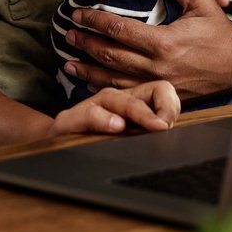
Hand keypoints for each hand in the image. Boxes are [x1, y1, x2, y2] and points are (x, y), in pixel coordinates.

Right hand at [50, 81, 179, 136]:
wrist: (57, 141)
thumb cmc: (97, 138)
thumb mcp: (129, 135)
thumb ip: (150, 130)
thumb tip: (173, 134)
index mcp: (133, 100)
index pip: (161, 90)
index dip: (170, 106)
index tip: (170, 127)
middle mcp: (115, 98)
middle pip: (145, 92)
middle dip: (162, 108)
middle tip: (165, 127)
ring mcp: (93, 106)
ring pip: (118, 99)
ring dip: (137, 112)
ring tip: (151, 125)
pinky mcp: (72, 119)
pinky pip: (89, 113)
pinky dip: (103, 119)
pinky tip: (115, 126)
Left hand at [63, 0, 231, 100]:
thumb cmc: (220, 30)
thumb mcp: (200, 2)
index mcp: (164, 42)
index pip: (119, 29)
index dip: (95, 21)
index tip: (78, 14)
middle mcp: (157, 67)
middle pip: (110, 55)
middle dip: (85, 44)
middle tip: (68, 35)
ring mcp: (158, 85)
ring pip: (114, 80)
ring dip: (88, 71)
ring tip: (68, 63)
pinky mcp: (162, 96)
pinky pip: (128, 95)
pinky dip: (106, 90)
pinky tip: (91, 85)